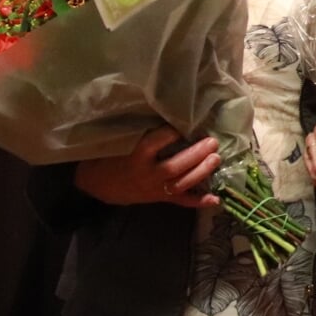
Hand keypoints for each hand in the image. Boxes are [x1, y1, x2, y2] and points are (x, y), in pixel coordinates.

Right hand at [74, 126, 220, 207]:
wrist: (98, 185)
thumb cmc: (111, 156)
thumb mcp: (120, 142)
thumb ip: (140, 132)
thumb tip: (165, 113)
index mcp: (134, 157)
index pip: (154, 144)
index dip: (169, 134)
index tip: (183, 124)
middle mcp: (146, 174)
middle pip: (173, 167)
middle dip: (195, 155)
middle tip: (212, 142)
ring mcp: (154, 189)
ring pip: (180, 184)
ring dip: (201, 172)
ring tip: (216, 158)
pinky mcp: (160, 198)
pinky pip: (181, 202)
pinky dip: (198, 202)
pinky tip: (216, 199)